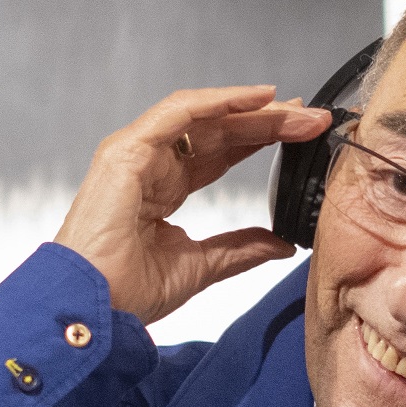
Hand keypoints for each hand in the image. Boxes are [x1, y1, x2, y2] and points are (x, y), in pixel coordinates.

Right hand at [52, 87, 327, 321]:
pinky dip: (219, 102)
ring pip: (202, 118)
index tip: (303, 137)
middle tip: (311, 118)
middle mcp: (150, 165)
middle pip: (217, 131)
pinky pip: (178, 113)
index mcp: (162, 190)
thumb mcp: (199, 268)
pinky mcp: (127, 151)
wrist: (94, 308)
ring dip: (251, 110)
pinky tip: (256, 98)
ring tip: (294, 108)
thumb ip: (239, 249)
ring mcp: (136, 154)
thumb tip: (281, 244)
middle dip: (266, 122)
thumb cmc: (125, 294)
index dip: (261, 141)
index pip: (220, 154)